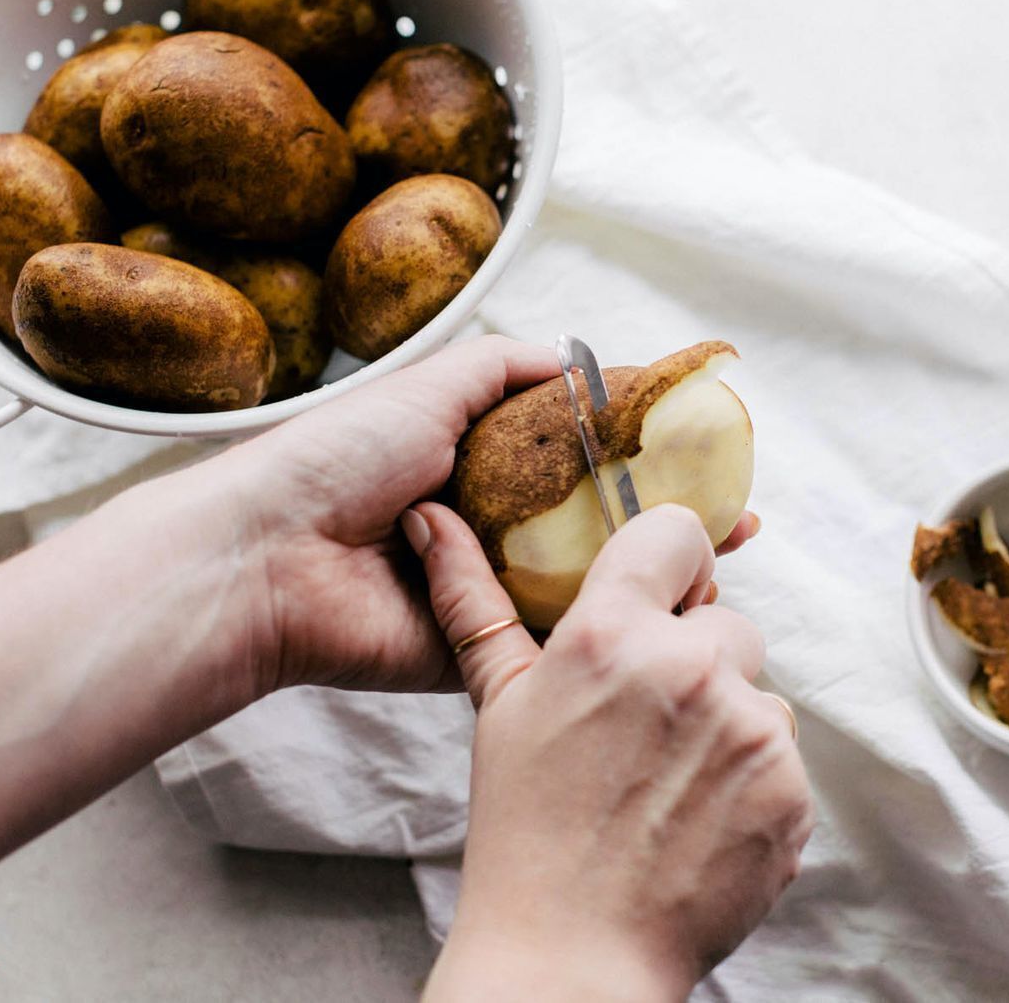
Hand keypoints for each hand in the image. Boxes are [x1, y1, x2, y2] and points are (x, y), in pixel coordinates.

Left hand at [210, 335, 759, 696]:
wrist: (272, 557)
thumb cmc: (342, 458)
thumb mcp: (431, 384)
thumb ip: (506, 368)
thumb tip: (578, 357)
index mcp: (482, 464)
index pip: (583, 454)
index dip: (645, 448)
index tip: (705, 440)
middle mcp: (496, 526)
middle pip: (601, 520)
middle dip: (672, 513)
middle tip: (736, 508)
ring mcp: (495, 591)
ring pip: (595, 581)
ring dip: (663, 568)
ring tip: (730, 548)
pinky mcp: (488, 651)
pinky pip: (560, 636)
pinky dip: (618, 623)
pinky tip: (679, 604)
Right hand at [412, 503, 813, 1001]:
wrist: (572, 952)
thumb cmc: (523, 826)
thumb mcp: (497, 704)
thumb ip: (474, 602)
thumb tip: (431, 518)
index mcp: (609, 635)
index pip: (678, 533)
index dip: (670, 564)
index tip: (659, 599)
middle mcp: (688, 669)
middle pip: (725, 622)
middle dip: (695, 662)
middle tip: (644, 727)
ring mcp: (748, 731)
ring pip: (758, 693)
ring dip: (727, 726)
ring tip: (667, 784)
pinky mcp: (789, 790)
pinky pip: (782, 758)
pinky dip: (751, 784)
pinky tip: (697, 820)